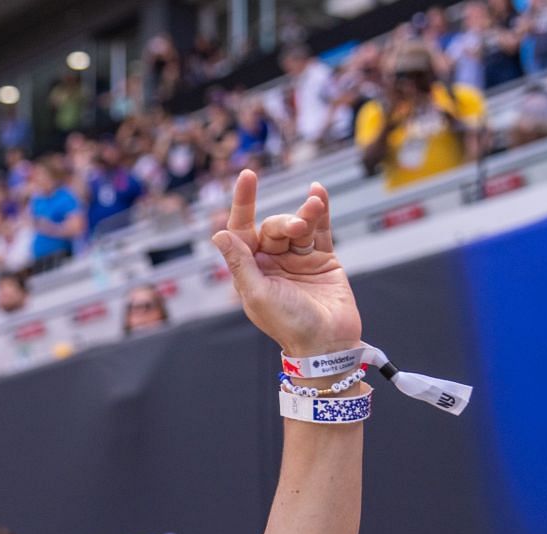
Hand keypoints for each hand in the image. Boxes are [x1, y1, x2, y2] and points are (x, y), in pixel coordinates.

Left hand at [211, 170, 362, 356]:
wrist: (327, 343)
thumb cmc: (289, 325)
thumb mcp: (258, 294)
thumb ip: (240, 263)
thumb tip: (219, 234)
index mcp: (250, 271)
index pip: (241, 230)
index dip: (243, 203)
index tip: (248, 176)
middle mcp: (271, 262)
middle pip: (272, 227)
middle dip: (284, 222)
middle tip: (297, 229)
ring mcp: (297, 259)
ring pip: (297, 225)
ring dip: (305, 213)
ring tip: (314, 207)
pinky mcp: (322, 258)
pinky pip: (320, 228)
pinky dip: (320, 209)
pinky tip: (318, 192)